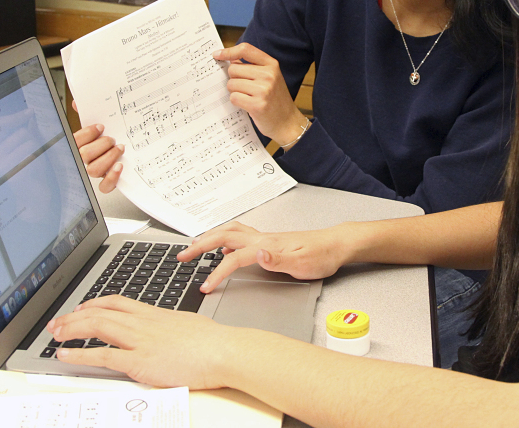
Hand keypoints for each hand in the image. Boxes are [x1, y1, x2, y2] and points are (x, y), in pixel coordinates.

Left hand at [47, 295, 231, 388]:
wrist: (224, 350)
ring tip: (54, 334)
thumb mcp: (188, 325)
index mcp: (155, 313)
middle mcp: (143, 323)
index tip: (82, 308)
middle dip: (73, 316)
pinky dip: (78, 355)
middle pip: (100, 311)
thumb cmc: (214, 341)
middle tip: (57, 322)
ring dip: (70, 329)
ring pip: (95, 326)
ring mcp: (140, 340)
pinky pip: (101, 355)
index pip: (117, 302)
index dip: (95, 303)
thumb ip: (172, 327)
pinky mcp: (139, 361)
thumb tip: (169, 333)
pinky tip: (64, 355)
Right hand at [72, 101, 123, 193]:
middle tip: (112, 139)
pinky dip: (112, 178)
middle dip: (101, 145)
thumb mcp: (95, 125)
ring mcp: (94, 172)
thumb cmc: (102, 137)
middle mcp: (84, 160)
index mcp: (78, 145)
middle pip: (84, 155)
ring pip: (93, 170)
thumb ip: (86, 113)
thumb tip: (77, 102)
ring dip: (108, 157)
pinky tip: (120, 166)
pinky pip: (104, 187)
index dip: (88, 133)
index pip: (75, 141)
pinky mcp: (105, 183)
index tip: (101, 126)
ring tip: (119, 148)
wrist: (118, 150)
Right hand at [178, 221, 353, 292]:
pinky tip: (223, 249)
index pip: (233, 259)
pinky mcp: (268, 241)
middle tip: (182, 256)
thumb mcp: (303, 262)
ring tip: (194, 247)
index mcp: (266, 245)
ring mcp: (264, 238)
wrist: (336, 244)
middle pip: (223, 236)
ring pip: (230, 232)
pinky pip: (240, 236)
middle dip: (199, 245)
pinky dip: (224, 239)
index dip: (217, 274)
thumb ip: (278, 259)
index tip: (205, 287)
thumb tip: (258, 254)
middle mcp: (262, 239)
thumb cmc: (322, 255)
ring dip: (209, 238)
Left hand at [213, 43, 307, 147]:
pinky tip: (248, 105)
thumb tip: (228, 59)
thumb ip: (253, 66)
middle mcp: (268, 75)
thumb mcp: (271, 77)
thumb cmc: (275, 99)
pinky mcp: (257, 105)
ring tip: (248, 97)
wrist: (288, 122)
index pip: (245, 50)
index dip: (228, 51)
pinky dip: (237, 102)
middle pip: (233, 68)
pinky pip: (234, 97)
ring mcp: (263, 90)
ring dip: (235, 91)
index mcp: (271, 64)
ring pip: (231, 84)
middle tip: (245, 88)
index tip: (217, 54)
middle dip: (234, 78)